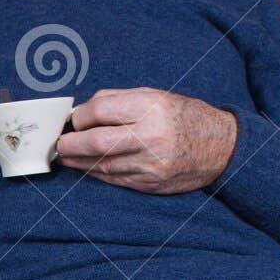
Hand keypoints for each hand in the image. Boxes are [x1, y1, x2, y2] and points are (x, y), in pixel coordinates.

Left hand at [54, 88, 237, 194]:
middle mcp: (151, 136)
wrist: (221, 147)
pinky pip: (114, 179)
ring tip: (65, 156)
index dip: (79, 117)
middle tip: (58, 144)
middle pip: (96, 142)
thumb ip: (116, 100)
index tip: (73, 120)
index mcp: (151, 108)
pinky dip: (96, 173)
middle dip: (70, 144)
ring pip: (102, 165)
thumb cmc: (183, 116)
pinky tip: (86, 167)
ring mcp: (151, 164)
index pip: (100, 111)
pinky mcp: (151, 183)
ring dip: (78, 162)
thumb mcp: (155, 95)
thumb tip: (80, 111)